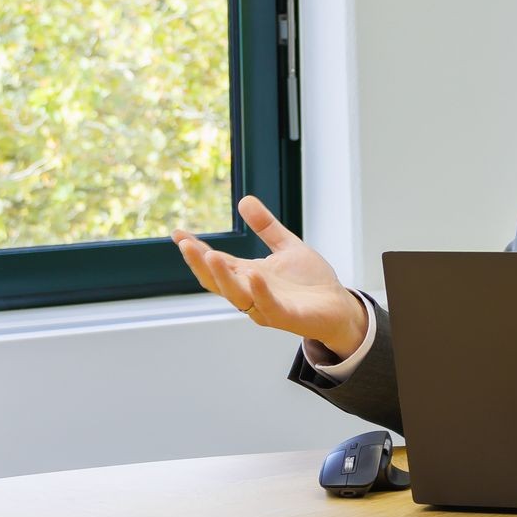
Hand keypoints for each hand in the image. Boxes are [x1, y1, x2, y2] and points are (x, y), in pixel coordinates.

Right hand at [173, 195, 369, 358]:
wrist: (339, 307)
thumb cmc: (311, 282)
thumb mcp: (286, 246)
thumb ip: (266, 227)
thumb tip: (244, 199)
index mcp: (248, 275)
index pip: (215, 262)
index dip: (195, 249)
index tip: (177, 233)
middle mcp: (251, 292)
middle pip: (217, 281)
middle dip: (199, 263)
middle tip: (184, 244)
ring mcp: (266, 306)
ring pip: (236, 295)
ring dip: (222, 276)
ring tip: (210, 255)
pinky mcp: (286, 316)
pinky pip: (268, 305)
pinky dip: (259, 291)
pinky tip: (253, 273)